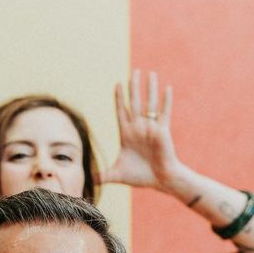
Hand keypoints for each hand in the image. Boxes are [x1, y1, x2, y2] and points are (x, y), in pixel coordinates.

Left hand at [102, 70, 179, 188]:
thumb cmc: (141, 177)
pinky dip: (166, 101)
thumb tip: (86, 180)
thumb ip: (102, 175)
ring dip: (149, 89)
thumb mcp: (117, 174)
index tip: (117, 84)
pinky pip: (165, 113)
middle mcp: (139, 128)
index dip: (119, 98)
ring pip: (149, 104)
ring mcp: (151, 128)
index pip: (121, 111)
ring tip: (149, 73)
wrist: (161, 180)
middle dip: (133, 87)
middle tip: (133, 72)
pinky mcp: (163, 131)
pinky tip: (167, 87)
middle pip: (134, 103)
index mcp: (127, 134)